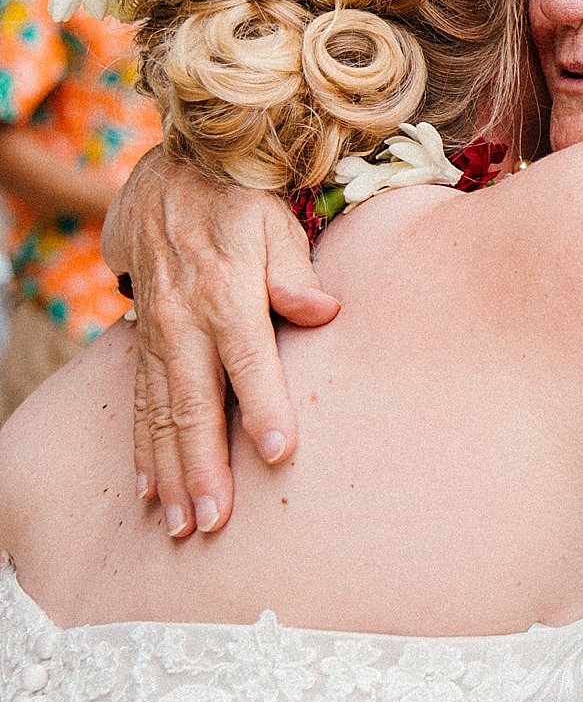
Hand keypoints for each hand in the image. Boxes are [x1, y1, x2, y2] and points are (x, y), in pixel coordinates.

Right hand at [116, 150, 337, 536]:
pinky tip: (149, 491)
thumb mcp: (276, 221)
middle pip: (194, 406)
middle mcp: (185, 322)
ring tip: (182, 525)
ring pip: (161, 416)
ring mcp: (159, 336)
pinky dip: (143, 450)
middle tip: (214, 522)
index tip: (279, 453)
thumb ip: (295, 270)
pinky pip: (141, 404)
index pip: (249, 361)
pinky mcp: (145, 343)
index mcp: (226, 294)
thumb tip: (323, 309)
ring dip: (171, 474)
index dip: (264, 406)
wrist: (174, 176)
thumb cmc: (243, 202)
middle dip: (203, 468)